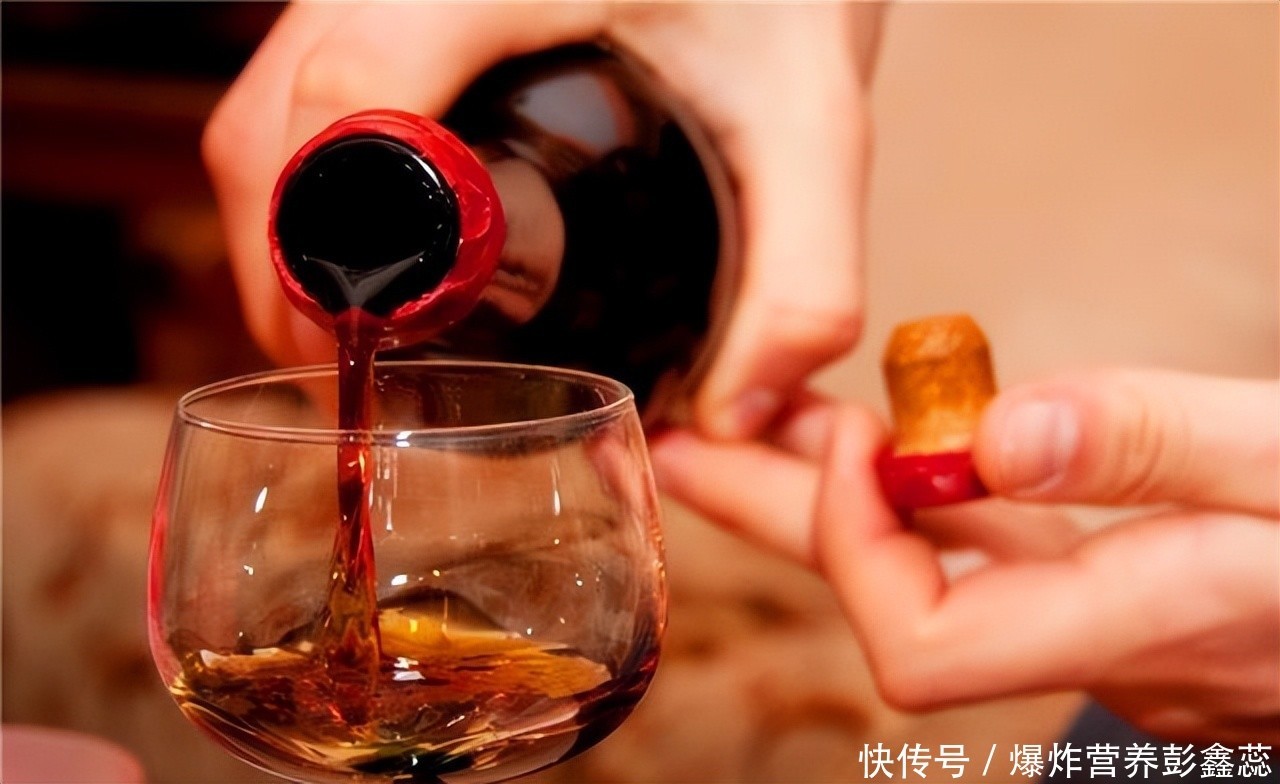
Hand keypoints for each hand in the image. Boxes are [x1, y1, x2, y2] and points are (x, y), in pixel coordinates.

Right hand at [203, 3, 882, 437]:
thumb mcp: (810, 119)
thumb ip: (802, 274)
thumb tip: (735, 411)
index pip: (349, 95)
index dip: (323, 250)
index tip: (358, 354)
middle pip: (273, 118)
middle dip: (288, 264)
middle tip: (349, 365)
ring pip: (269, 100)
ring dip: (289, 222)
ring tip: (361, 320)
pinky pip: (302, 82)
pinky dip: (313, 173)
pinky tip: (381, 237)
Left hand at [651, 369, 1279, 742]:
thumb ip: (1154, 447)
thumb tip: (993, 436)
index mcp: (1143, 619)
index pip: (923, 645)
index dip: (853, 549)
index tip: (851, 433)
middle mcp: (1103, 640)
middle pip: (890, 601)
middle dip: (778, 519)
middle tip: (681, 446)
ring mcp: (1109, 623)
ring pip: (934, 565)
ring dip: (841, 495)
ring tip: (756, 422)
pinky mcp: (1125, 588)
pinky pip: (995, 547)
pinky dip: (934, 493)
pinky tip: (899, 440)